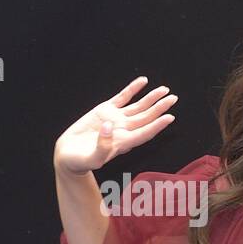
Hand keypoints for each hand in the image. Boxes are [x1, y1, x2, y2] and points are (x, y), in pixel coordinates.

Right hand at [53, 75, 177, 175]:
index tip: (170, 117)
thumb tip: (109, 127)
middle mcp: (124, 129)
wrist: (69, 154)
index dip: (157, 125)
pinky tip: (143, 81)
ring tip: (165, 90)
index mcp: (124, 142)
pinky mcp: (106, 110)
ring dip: (152, 98)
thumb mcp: (91, 159)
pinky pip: (123, 97)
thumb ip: (102, 146)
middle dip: (160, 108)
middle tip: (173, 98)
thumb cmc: (81, 161)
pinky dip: (133, 89)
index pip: (145, 132)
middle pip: (147, 117)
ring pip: (138, 106)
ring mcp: (116, 119)